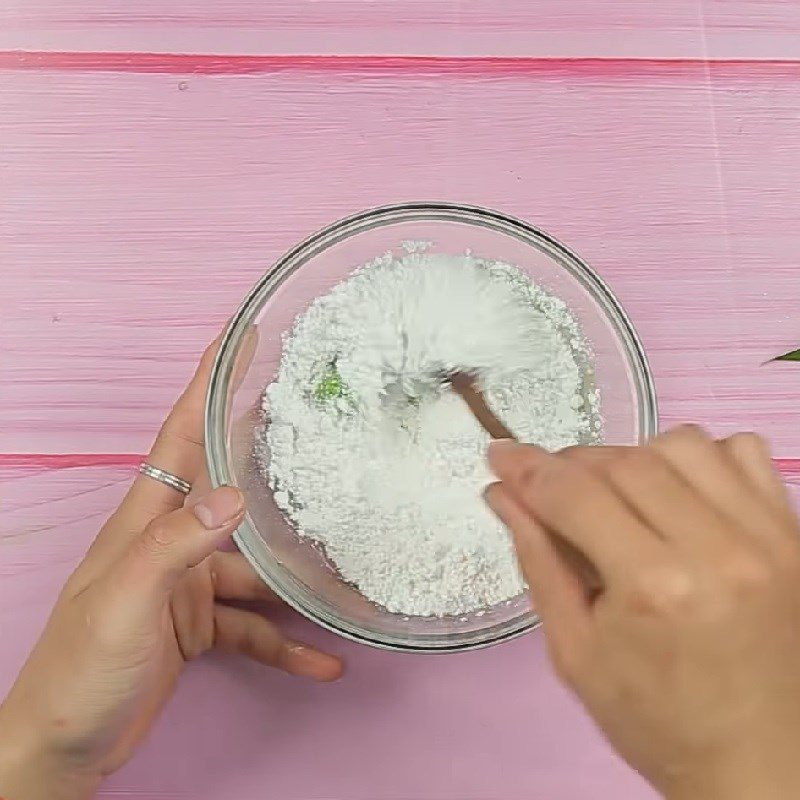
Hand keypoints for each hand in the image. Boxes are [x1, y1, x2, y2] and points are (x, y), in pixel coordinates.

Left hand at [0, 337, 342, 799]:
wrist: (66, 742)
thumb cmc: (83, 665)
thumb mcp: (127, 600)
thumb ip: (176, 546)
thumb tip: (236, 495)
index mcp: (149, 515)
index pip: (183, 432)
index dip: (209, 382)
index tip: (239, 336)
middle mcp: (173, 537)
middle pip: (231, 484)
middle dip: (270, 453)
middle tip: (319, 426)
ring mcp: (189, 580)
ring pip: (257, 563)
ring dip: (297, 575)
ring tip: (345, 571)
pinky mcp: (201, 623)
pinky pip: (255, 626)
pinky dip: (286, 642)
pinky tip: (322, 660)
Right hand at [486, 428, 799, 799]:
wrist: (756, 762)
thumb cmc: (652, 717)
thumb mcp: (573, 651)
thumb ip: (538, 560)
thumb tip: (502, 492)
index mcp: (654, 588)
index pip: (575, 495)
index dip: (528, 468)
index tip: (499, 454)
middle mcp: (718, 549)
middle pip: (625, 461)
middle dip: (572, 464)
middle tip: (550, 487)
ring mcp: (767, 537)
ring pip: (683, 444)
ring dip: (635, 458)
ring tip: (620, 499)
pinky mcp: (794, 534)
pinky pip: (744, 451)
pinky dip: (702, 459)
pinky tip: (680, 496)